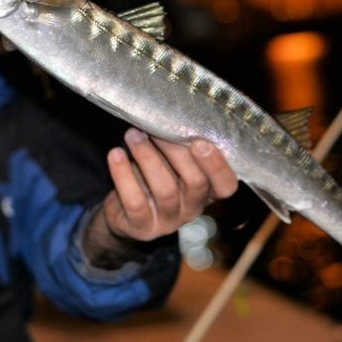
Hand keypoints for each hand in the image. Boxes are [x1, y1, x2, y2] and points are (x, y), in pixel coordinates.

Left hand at [100, 128, 237, 243]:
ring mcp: (168, 221)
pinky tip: (115, 154)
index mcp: (207, 191)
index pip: (226, 186)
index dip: (217, 165)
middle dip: (176, 151)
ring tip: (132, 135)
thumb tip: (169, 114)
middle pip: (195, 182)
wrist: (125, 215)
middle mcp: (192, 209)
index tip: (200, 142)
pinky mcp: (142, 227)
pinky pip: (135, 201)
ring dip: (147, 157)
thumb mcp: (172, 165)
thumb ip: (179, 147)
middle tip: (156, 129)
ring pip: (165, 190)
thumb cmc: (154, 178)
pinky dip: (123, 174)